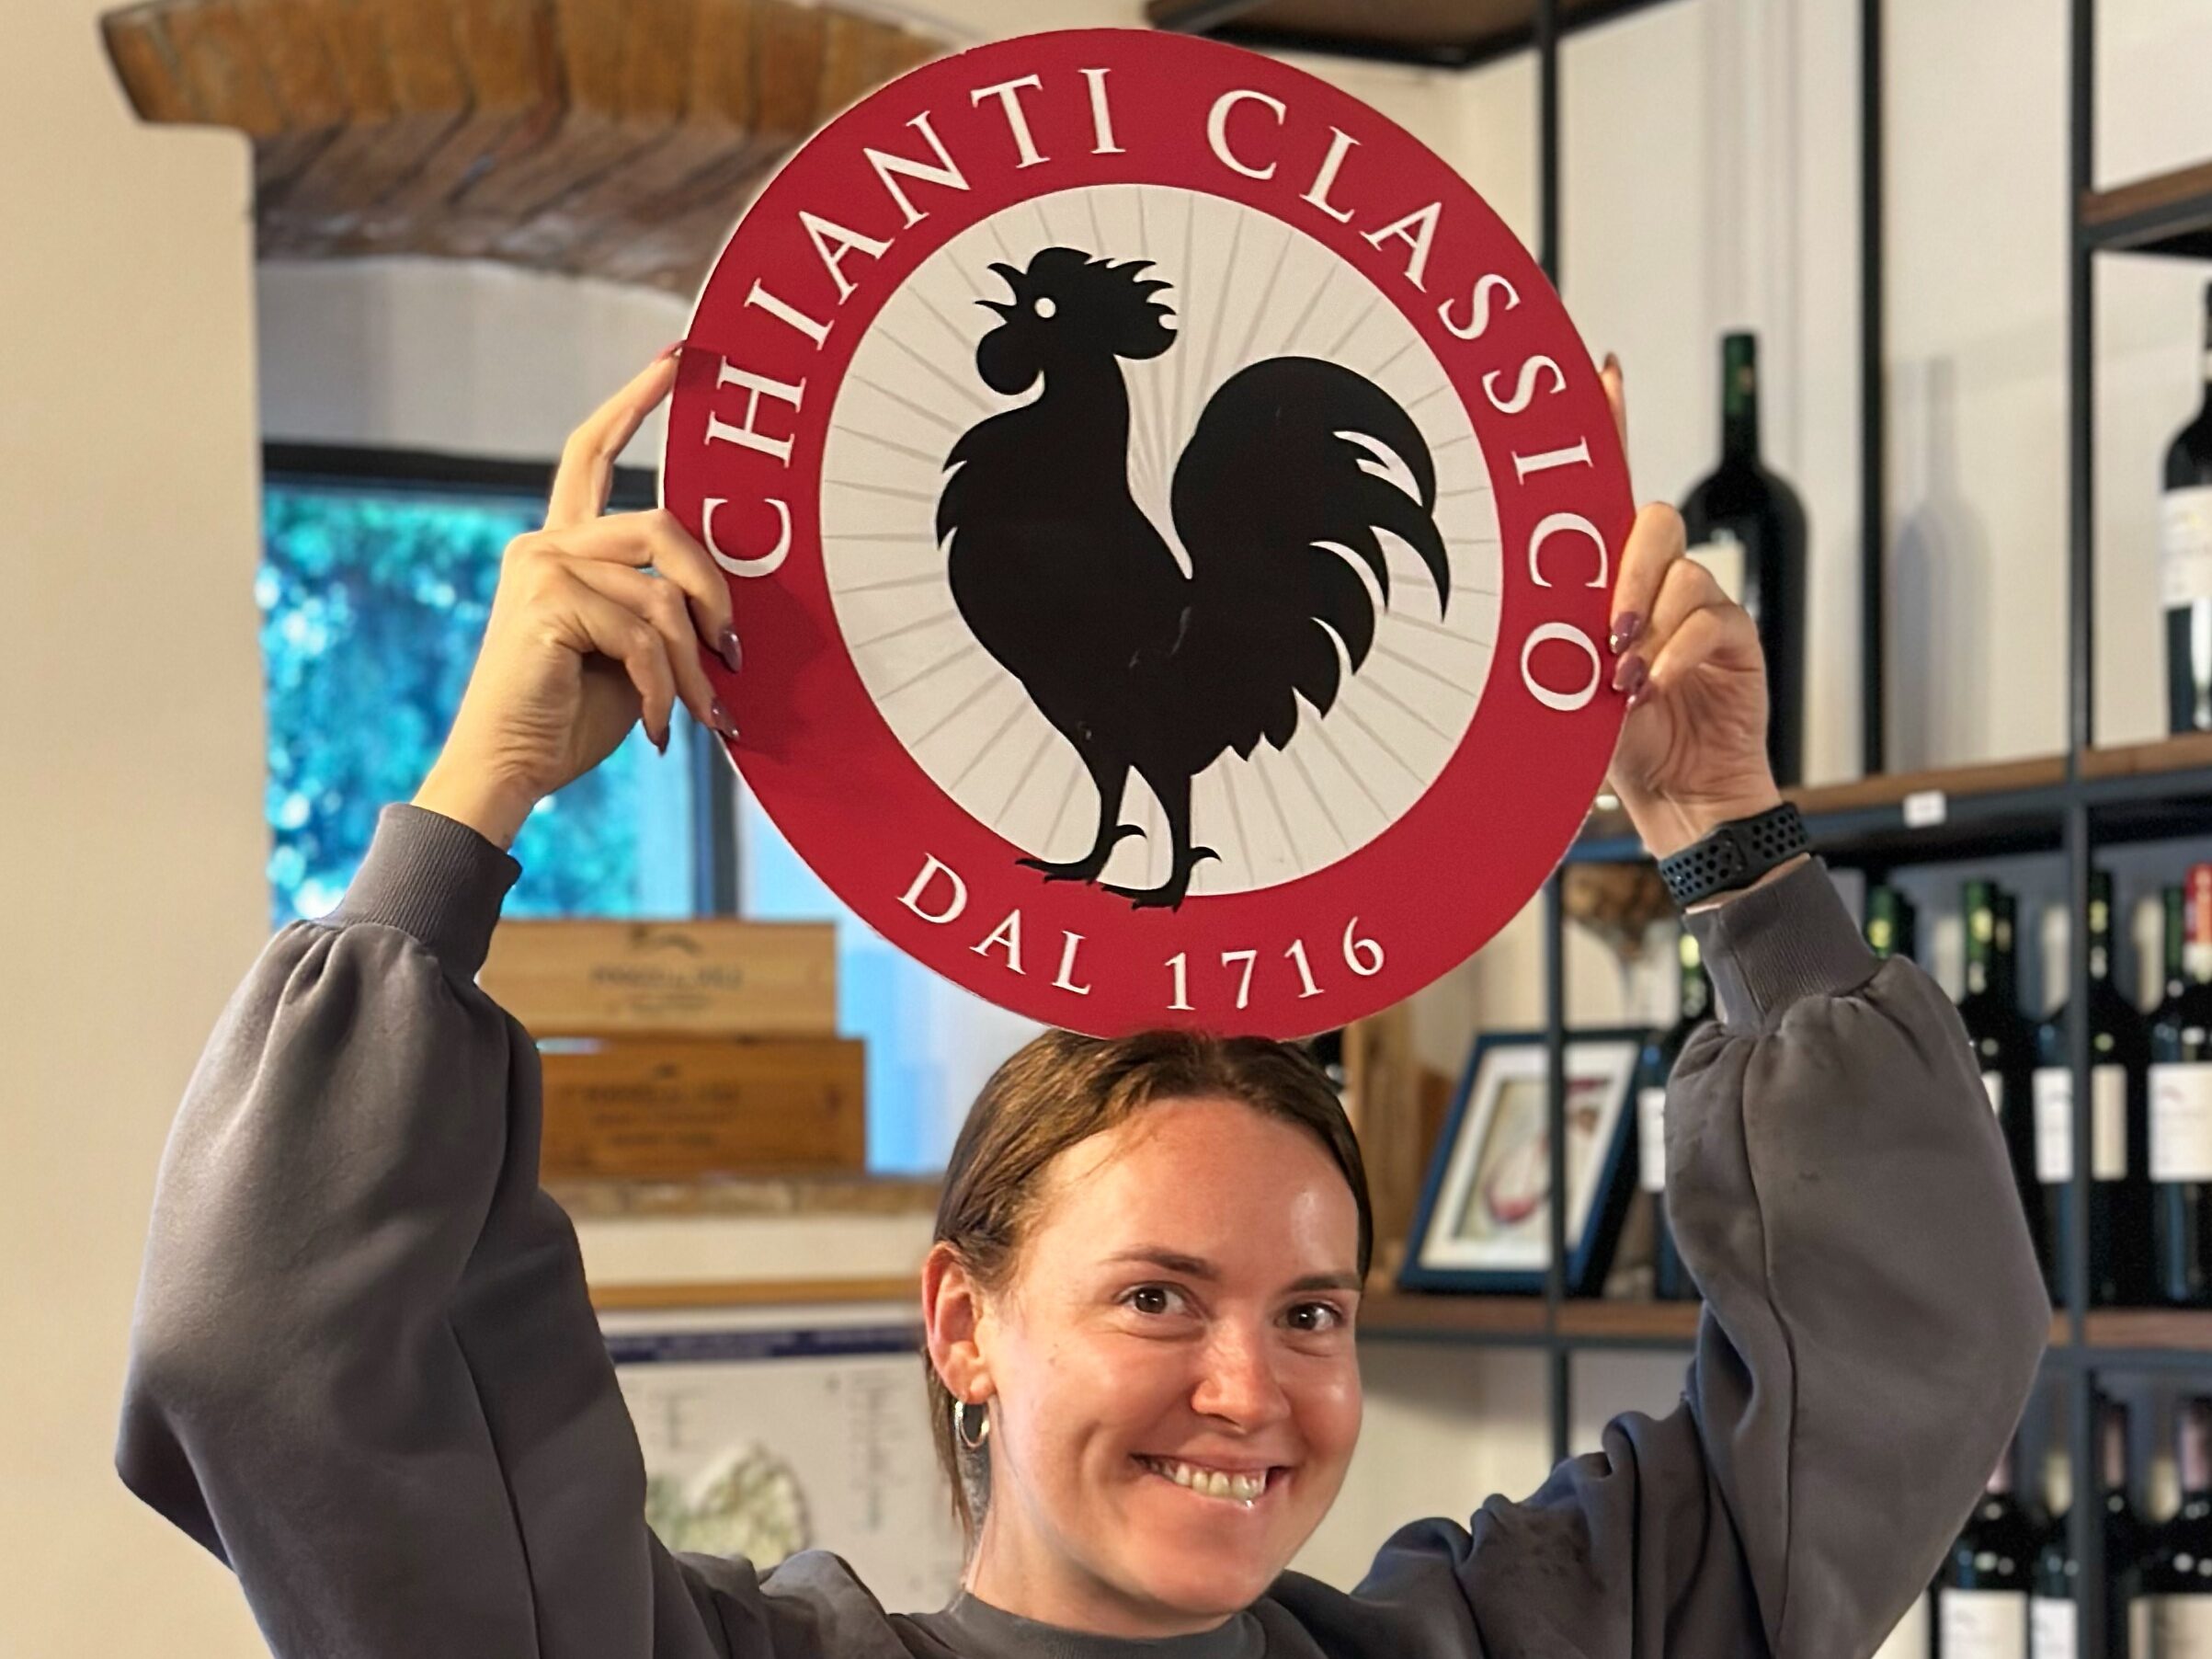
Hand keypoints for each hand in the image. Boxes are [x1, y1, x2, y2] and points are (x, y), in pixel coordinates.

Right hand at [413, 350, 740, 849]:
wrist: (511, 772)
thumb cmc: (570, 720)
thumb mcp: (631, 654)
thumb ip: (661, 610)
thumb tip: (724, 611)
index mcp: (561, 547)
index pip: (592, 452)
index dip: (634, 400)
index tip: (676, 359)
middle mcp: (545, 545)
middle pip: (662, 524)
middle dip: (714, 590)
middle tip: (733, 655)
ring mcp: (541, 567)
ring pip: (661, 590)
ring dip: (692, 664)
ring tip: (703, 715)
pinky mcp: (547, 600)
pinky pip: (643, 631)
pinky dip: (664, 687)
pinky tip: (660, 730)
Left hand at [1597, 356, 1782, 859]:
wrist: (1672, 793)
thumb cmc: (1613, 739)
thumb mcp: (1567, 684)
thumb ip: (1561, 637)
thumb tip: (1539, 616)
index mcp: (1607, 576)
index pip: (1608, 487)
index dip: (1611, 425)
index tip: (1602, 372)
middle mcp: (1656, 578)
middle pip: (1648, 523)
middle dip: (1624, 573)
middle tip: (1603, 632)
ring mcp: (1699, 603)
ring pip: (1682, 572)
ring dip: (1648, 623)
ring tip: (1623, 679)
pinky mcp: (1735, 634)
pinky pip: (1712, 618)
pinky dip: (1678, 653)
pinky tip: (1652, 688)